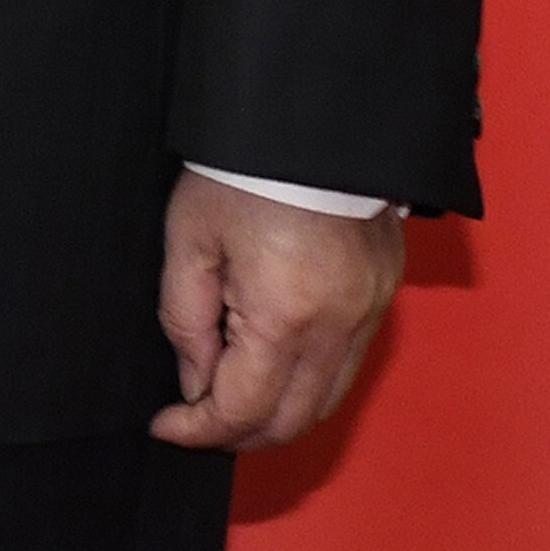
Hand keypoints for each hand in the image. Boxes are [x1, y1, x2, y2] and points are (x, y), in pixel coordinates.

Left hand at [150, 172, 406, 450]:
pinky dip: (308, 378)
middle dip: (239, 433)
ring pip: (326, 400)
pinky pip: (348, 363)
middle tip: (196, 420)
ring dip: (277, 411)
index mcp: (286, 315)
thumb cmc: (240, 170)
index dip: (200, 430)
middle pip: (292, 421)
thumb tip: (195, 383)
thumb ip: (186, 319)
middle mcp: (339, 327)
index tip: (166, 427)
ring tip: (229, 390)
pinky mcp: (383, 294)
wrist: (309, 118)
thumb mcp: (190, 239)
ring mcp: (370, 313)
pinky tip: (271, 356)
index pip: (243, 409)